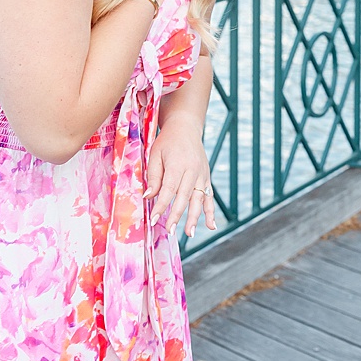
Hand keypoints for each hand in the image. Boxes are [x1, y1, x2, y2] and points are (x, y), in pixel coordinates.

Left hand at [147, 114, 215, 236]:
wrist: (185, 127)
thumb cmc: (167, 141)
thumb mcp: (155, 155)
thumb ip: (154, 177)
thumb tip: (149, 197)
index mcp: (177, 163)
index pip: (169, 189)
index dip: (161, 205)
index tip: (153, 219)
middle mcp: (192, 170)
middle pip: (185, 196)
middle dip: (177, 215)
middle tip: (169, 231)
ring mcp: (202, 174)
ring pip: (199, 199)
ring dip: (194, 217)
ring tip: (189, 234)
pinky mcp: (206, 177)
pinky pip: (210, 196)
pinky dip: (210, 211)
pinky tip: (211, 226)